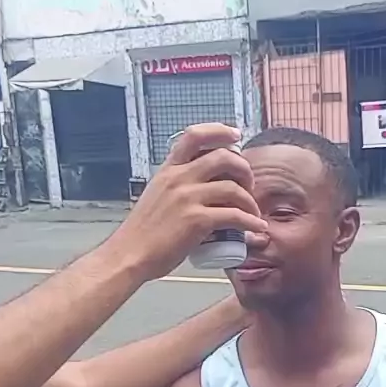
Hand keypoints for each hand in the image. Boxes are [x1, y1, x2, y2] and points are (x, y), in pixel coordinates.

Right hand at [115, 123, 266, 281]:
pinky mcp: (196, 220)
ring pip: (233, 188)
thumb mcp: (156, 197)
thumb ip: (176, 188)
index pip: (194, 136)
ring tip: (253, 213)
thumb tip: (202, 190)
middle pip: (224, 157)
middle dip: (244, 169)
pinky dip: (251, 222)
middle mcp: (178, 179)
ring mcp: (187, 198)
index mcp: (168, 171)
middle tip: (249, 185)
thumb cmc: (141, 233)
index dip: (219, 131)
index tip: (236, 136)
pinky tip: (256, 228)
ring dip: (250, 201)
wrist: (129, 255)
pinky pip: (234, 216)